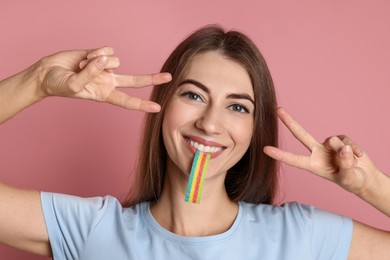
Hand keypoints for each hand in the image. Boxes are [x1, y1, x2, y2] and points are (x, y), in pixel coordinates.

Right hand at [38, 46, 171, 111]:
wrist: (47, 73)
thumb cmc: (59, 85)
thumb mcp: (75, 85)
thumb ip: (91, 73)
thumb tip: (105, 60)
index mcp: (105, 94)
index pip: (127, 101)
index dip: (142, 104)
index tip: (157, 108)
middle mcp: (109, 81)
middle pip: (135, 80)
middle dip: (152, 79)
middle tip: (169, 78)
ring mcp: (105, 68)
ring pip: (116, 61)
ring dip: (98, 62)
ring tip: (82, 66)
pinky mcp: (100, 55)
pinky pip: (107, 50)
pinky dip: (95, 53)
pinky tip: (85, 57)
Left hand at [263, 107, 379, 194]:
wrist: (365, 177)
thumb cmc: (353, 181)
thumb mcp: (349, 179)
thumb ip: (346, 165)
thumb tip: (343, 148)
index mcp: (313, 165)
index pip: (294, 159)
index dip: (280, 155)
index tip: (265, 149)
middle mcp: (317, 153)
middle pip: (301, 134)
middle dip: (289, 121)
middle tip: (277, 109)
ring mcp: (327, 145)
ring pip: (334, 140)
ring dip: (347, 152)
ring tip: (353, 163)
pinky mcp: (340, 139)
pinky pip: (346, 140)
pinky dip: (355, 149)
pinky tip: (359, 156)